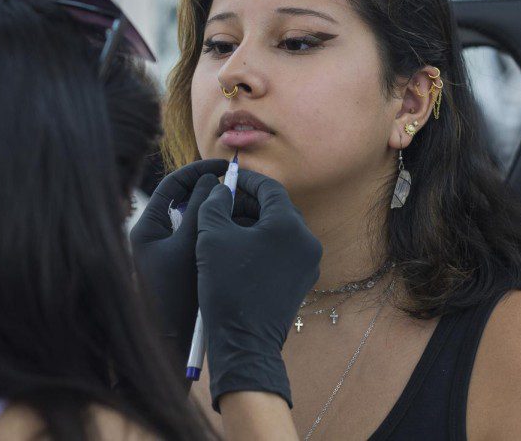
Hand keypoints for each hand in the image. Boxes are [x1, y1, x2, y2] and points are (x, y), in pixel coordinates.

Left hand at [129, 159, 227, 368]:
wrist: (171, 343)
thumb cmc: (177, 296)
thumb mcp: (191, 246)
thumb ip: (201, 210)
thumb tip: (213, 180)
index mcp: (147, 226)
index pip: (173, 184)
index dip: (201, 171)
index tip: (228, 167)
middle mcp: (154, 236)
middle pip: (185, 199)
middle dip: (212, 190)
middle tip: (240, 186)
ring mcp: (167, 252)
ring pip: (195, 219)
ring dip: (218, 211)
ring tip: (244, 208)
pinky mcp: (181, 267)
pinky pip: (200, 238)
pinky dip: (218, 231)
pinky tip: (240, 233)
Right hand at [196, 169, 321, 410]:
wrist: (244, 343)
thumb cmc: (227, 287)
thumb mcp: (212, 237)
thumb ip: (215, 204)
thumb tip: (222, 189)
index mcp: (289, 225)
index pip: (270, 188)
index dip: (246, 180)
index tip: (227, 177)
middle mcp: (307, 241)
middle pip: (277, 208)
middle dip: (249, 203)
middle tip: (224, 202)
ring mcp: (308, 263)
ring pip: (281, 230)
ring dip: (255, 223)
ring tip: (227, 228)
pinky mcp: (303, 281)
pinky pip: (284, 251)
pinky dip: (263, 244)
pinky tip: (238, 251)